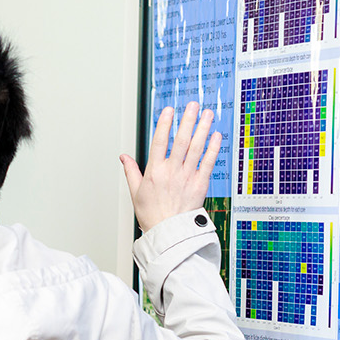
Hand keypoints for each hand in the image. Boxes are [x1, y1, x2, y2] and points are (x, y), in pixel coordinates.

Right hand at [120, 102, 221, 230]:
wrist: (168, 234)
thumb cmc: (152, 215)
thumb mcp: (136, 192)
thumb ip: (131, 171)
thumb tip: (123, 157)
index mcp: (154, 171)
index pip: (159, 141)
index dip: (164, 123)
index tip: (169, 110)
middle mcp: (171, 172)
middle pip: (181, 140)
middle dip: (187, 120)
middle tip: (192, 105)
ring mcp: (187, 177)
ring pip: (196, 148)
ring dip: (203, 128)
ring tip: (208, 114)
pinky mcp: (200, 185)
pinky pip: (208, 163)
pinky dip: (213, 148)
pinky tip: (216, 136)